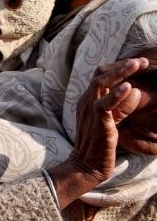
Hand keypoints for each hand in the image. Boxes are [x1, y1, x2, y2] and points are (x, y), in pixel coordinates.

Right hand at [48, 58, 146, 207]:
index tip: (136, 64)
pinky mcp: (96, 122)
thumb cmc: (99, 146)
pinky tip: (128, 87)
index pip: (101, 76)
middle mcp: (86, 101)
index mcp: (88, 100)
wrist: (86, 166)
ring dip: (119, 72)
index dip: (118, 68)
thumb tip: (133, 89)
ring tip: (136, 64)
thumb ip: (120, 106)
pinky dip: (115, 94)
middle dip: (121, 65)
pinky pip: (103, 104)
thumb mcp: (112, 122)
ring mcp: (89, 110)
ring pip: (100, 83)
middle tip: (140, 61)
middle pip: (100, 74)